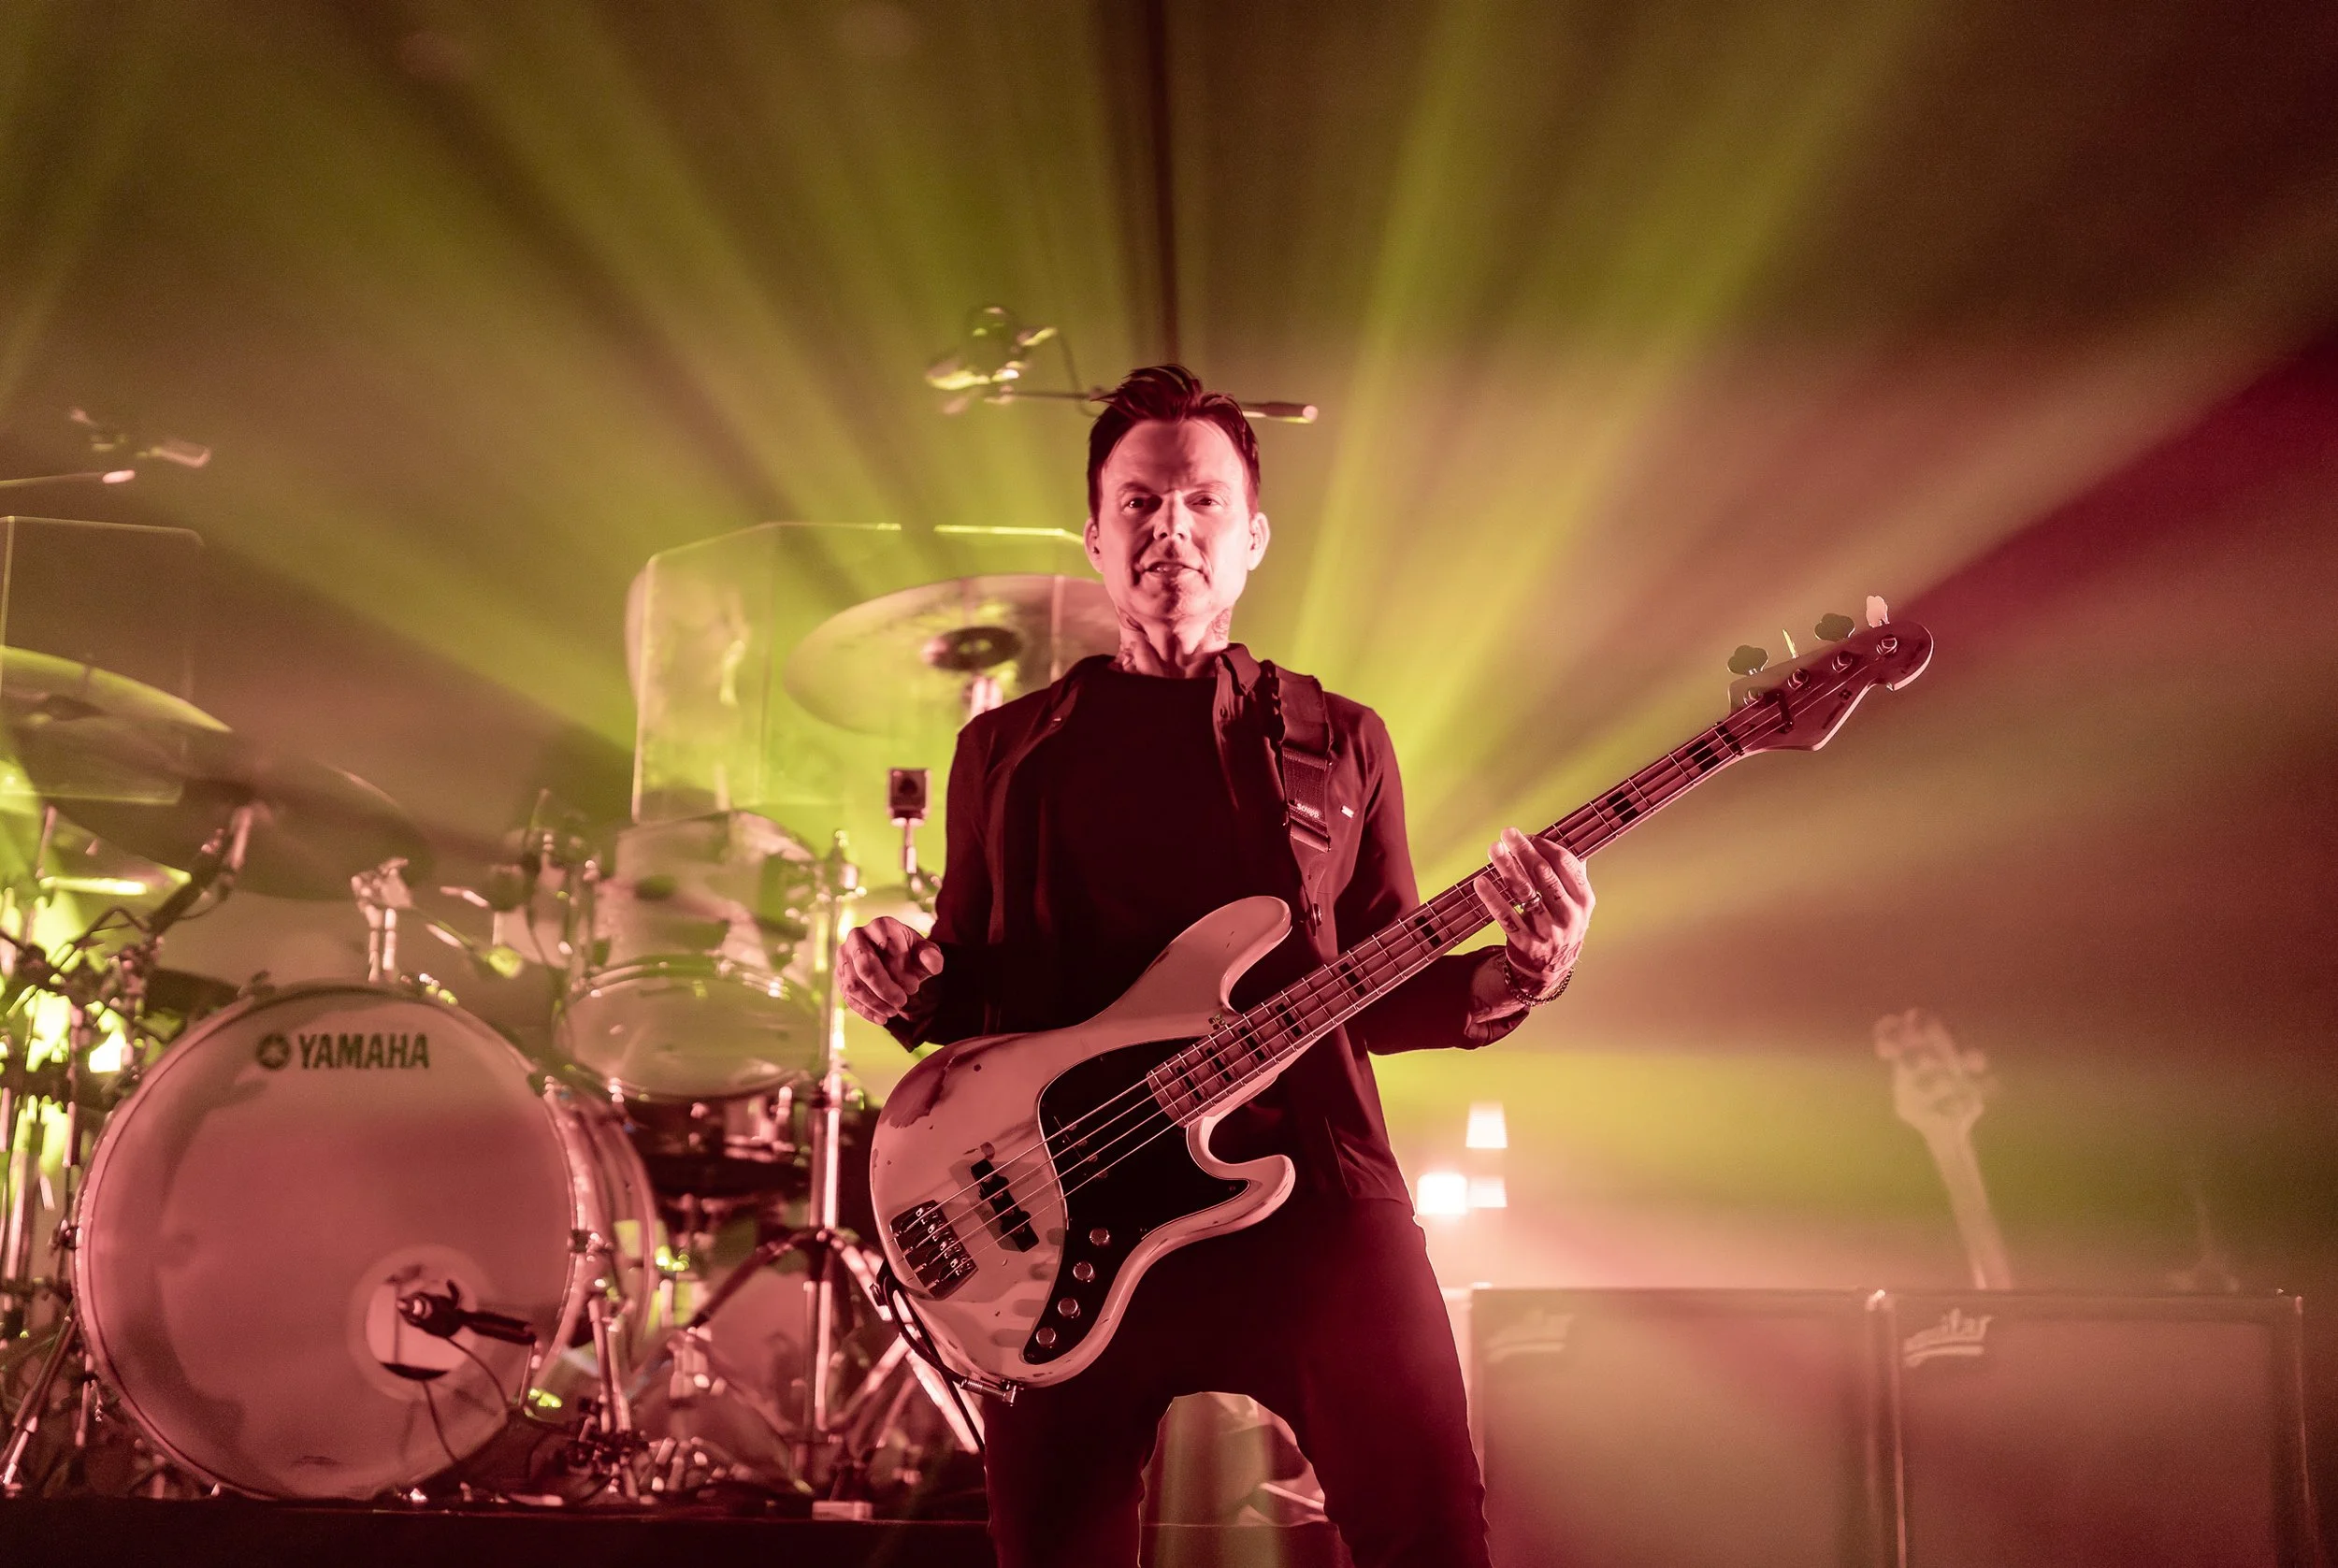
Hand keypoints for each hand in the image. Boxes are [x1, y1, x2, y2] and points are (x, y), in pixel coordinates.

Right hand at [839, 916, 943, 1024]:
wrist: (896, 961)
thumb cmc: (911, 956)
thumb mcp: (926, 954)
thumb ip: (932, 957)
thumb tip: (931, 962)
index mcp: (881, 925)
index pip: (887, 947)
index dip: (901, 971)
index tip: (915, 988)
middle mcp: (857, 936)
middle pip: (865, 966)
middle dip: (884, 989)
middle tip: (902, 1003)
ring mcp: (844, 955)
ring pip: (853, 984)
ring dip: (874, 1002)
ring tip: (893, 1012)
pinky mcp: (839, 974)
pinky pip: (847, 995)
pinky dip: (864, 1010)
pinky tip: (881, 1019)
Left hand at [1473, 827, 1592, 1000]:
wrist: (1550, 970)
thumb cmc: (1560, 924)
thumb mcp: (1574, 903)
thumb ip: (1569, 873)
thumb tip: (1553, 837)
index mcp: (1583, 900)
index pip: (1565, 864)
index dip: (1545, 846)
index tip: (1527, 835)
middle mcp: (1569, 915)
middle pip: (1544, 875)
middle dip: (1524, 851)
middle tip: (1507, 833)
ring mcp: (1548, 931)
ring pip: (1525, 893)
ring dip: (1507, 868)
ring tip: (1493, 849)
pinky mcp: (1527, 944)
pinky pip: (1506, 918)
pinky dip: (1492, 899)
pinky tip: (1480, 882)